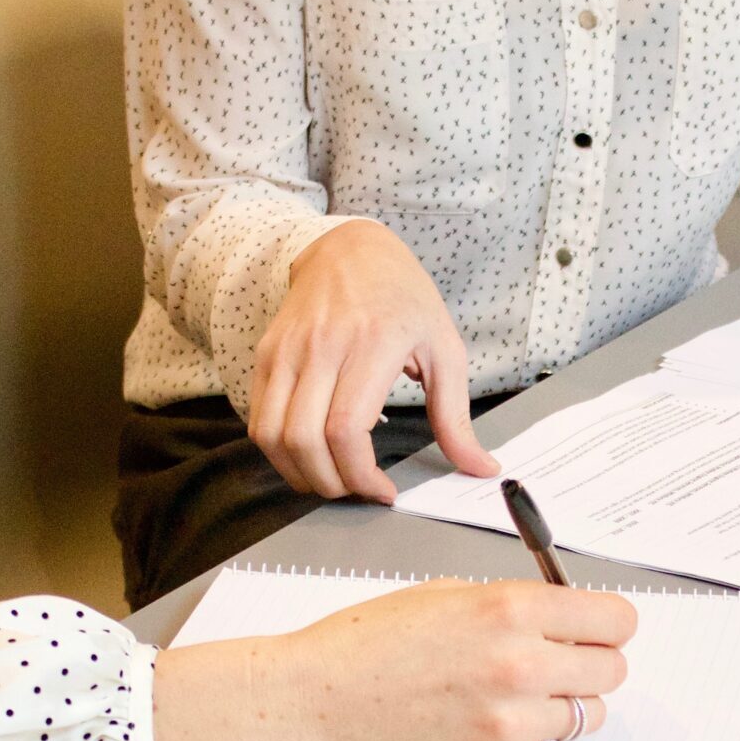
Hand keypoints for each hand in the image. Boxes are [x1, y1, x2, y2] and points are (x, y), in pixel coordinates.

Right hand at [149, 579, 636, 740]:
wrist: (314, 703)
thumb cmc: (368, 643)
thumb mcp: (447, 594)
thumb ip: (515, 605)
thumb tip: (567, 617)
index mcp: (510, 609)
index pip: (615, 620)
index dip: (607, 623)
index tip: (597, 628)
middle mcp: (521, 665)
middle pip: (612, 670)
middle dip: (589, 662)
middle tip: (557, 661)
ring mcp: (511, 723)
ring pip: (587, 716)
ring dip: (565, 704)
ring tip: (517, 695)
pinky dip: (532, 740)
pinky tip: (489, 722)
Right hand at [250, 221, 500, 503]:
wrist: (350, 249)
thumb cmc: (403, 298)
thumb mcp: (444, 349)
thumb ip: (456, 416)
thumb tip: (480, 467)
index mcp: (372, 344)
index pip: (346, 428)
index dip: (360, 475)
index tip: (383, 491)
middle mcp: (322, 346)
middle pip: (304, 440)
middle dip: (331, 484)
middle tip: (357, 490)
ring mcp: (287, 350)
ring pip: (272, 435)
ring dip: (299, 474)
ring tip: (332, 479)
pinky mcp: (267, 354)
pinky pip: (259, 419)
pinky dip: (279, 451)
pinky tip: (309, 456)